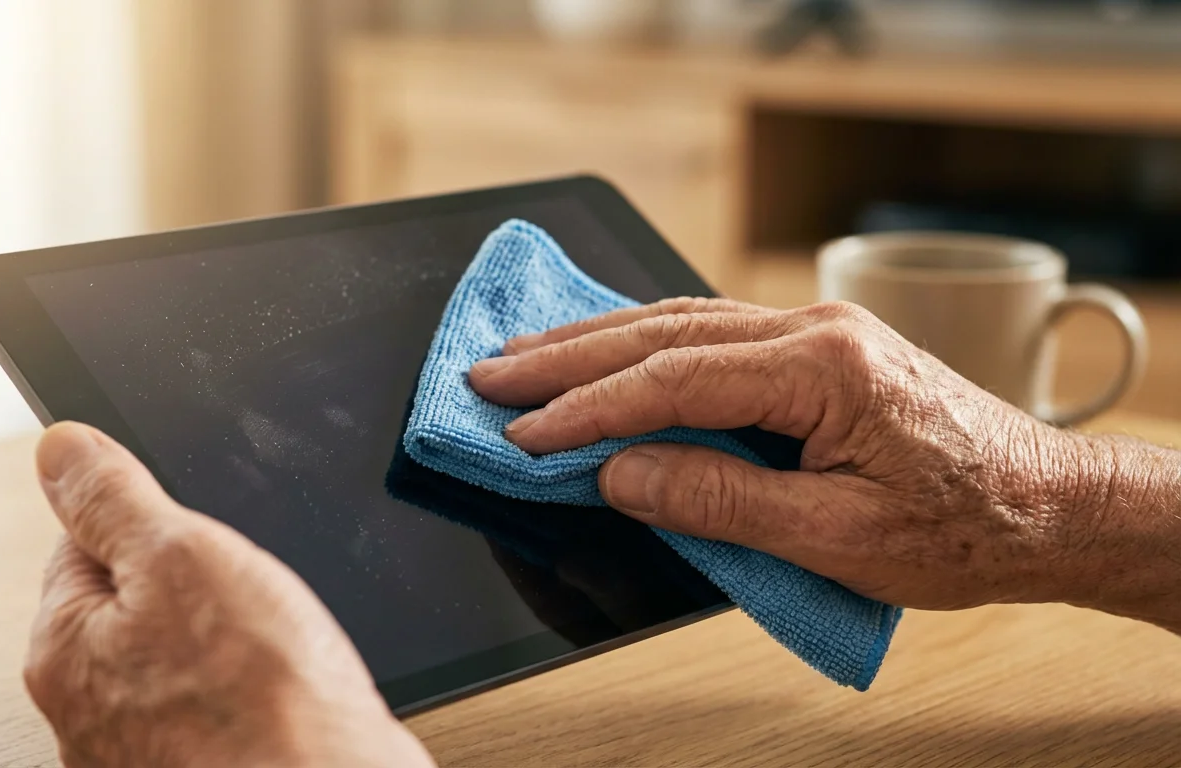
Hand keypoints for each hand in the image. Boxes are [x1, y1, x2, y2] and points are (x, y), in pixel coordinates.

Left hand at [25, 423, 432, 767]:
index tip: (196, 535)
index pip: (84, 543)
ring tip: (270, 648)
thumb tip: (59, 449)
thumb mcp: (180, 555)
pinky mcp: (201, 765)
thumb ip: (111, 497)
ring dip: (231, 640)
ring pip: (188, 655)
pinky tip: (282, 689)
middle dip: (197, 585)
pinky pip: (223, 702)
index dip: (154, 524)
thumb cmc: (261, 701)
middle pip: (139, 602)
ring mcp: (143, 750)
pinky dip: (253, 688)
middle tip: (244, 596)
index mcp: (62, 649)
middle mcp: (87, 712)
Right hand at [469, 298, 1180, 628]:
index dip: (587, 410)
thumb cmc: (961, 526)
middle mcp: (813, 329)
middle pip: (663, 332)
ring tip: (524, 358)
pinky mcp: (815, 349)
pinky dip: (644, 345)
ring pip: (680, 322)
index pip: (673, 379)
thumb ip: (720, 498)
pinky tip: (605, 350)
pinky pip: (711, 333)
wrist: (1047, 505)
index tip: (522, 434)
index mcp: (822, 366)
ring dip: (596, 342)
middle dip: (567, 358)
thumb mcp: (835, 534)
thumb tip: (622, 473)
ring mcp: (815, 331)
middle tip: (489, 378)